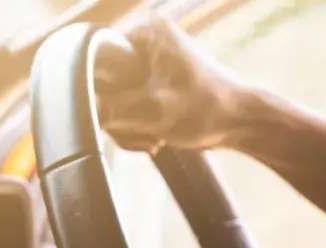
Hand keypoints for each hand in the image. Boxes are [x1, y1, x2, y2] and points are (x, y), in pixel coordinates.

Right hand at [96, 15, 261, 152]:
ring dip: (128, 127)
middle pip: (102, 86)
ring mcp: (146, 66)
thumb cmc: (207, 108)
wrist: (241, 123)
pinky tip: (154, 138)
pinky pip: (124, 111)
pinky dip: (135, 129)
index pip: (95, 60)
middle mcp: (144, 43)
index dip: (99, 92)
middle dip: (118, 116)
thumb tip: (84, 114)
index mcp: (145, 33)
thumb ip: (110, 110)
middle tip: (144, 129)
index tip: (120, 112)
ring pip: (111, 103)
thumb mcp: (152, 109)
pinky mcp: (149, 86)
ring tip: (153, 137)